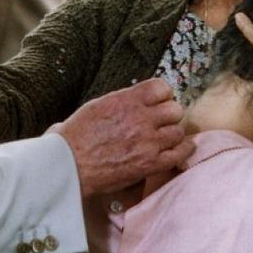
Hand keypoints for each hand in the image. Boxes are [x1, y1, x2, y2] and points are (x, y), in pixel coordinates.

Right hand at [51, 79, 193, 197]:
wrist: (69, 164)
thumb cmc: (77, 136)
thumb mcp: (99, 105)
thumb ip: (124, 100)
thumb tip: (140, 99)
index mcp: (127, 100)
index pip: (162, 87)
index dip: (162, 95)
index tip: (158, 102)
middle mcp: (141, 118)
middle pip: (174, 109)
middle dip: (168, 115)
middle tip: (161, 122)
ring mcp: (148, 141)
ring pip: (178, 131)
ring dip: (172, 134)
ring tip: (164, 138)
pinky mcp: (150, 163)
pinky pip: (180, 153)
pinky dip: (183, 150)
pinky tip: (178, 149)